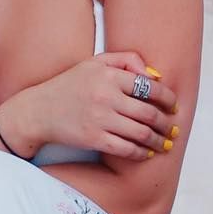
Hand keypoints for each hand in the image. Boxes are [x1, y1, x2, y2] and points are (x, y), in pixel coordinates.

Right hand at [8, 53, 179, 161]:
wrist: (38, 111)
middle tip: (173, 127)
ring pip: (142, 134)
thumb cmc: (69, 85)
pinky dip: (142, 153)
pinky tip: (147, 152)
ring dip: (159, 141)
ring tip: (165, 144)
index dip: (168, 98)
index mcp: (108, 75)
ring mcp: (100, 119)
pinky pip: (127, 149)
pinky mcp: (94, 139)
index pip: (150, 87)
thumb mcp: (94, 63)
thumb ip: (126, 60)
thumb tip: (155, 76)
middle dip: (167, 123)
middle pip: (150, 113)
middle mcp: (106, 96)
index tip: (174, 105)